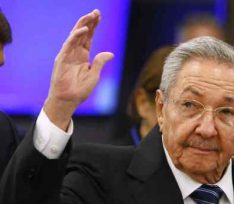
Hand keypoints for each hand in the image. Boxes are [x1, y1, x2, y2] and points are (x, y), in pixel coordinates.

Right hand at [44, 9, 113, 129]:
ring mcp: (68, 55)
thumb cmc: (80, 90)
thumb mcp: (94, 75)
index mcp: (83, 57)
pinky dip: (76, 36)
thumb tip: (110, 53)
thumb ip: (100, 62)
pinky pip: (69, 44)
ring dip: (83, 25)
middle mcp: (75, 53)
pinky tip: (84, 29)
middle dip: (89, 22)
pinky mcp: (62, 58)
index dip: (93, 27)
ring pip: (75, 35)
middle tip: (96, 12)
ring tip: (91, 15)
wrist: (69, 100)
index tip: (99, 17)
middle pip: (83, 34)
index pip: (88, 38)